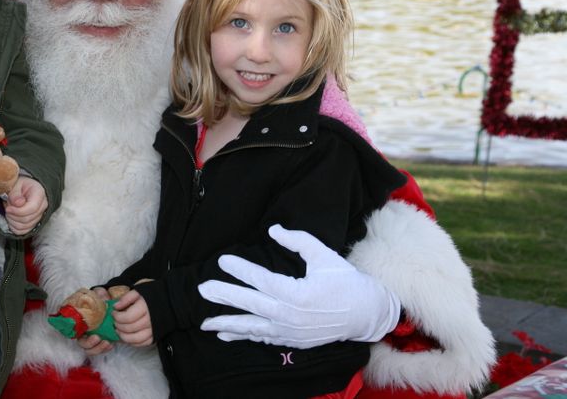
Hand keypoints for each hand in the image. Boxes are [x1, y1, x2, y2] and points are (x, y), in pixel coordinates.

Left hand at [4, 176, 47, 234]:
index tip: (8, 208)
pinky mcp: (34, 223)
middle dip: (13, 216)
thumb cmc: (20, 185)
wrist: (24, 188)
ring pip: (25, 226)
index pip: (32, 208)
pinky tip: (11, 219)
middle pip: (28, 219)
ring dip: (13, 221)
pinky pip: (23, 231)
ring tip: (9, 212)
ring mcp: (39, 216)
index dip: (18, 211)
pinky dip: (14, 227)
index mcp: (39, 194)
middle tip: (7, 209)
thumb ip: (15, 194)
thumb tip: (18, 203)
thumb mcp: (15, 184)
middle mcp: (43, 206)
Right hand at [75, 287, 112, 355]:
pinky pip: (99, 350)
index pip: (75, 332)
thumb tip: (99, 293)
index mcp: (80, 322)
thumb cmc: (102, 302)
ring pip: (90, 350)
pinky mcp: (100, 343)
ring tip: (107, 343)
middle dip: (90, 344)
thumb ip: (99, 295)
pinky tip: (111, 344)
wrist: (111, 307)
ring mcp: (91, 339)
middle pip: (82, 344)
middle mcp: (84, 333)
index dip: (81, 335)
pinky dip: (105, 349)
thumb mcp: (100, 297)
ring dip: (98, 349)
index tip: (93, 334)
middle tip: (98, 338)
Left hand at [112, 289, 153, 346]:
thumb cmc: (154, 291)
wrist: (171, 299)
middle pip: (130, 328)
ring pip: (136, 339)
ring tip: (118, 331)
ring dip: (124, 337)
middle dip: (119, 326)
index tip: (114, 312)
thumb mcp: (140, 288)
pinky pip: (143, 343)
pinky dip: (133, 342)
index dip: (117, 316)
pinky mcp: (156, 335)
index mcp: (145, 307)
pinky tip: (127, 337)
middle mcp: (150, 320)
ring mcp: (154, 329)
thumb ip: (127, 297)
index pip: (127, 317)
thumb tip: (116, 306)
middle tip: (114, 322)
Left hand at [198, 224, 400, 347]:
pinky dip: (242, 336)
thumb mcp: (324, 255)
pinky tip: (224, 334)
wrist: (366, 314)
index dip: (240, 269)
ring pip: (253, 327)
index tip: (222, 260)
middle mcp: (291, 316)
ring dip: (227, 324)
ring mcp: (291, 331)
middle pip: (251, 304)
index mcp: (298, 293)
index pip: (262, 280)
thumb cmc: (345, 281)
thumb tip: (273, 229)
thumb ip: (298, 241)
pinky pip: (262, 338)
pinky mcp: (292, 340)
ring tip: (204, 321)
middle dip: (225, 296)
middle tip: (202, 289)